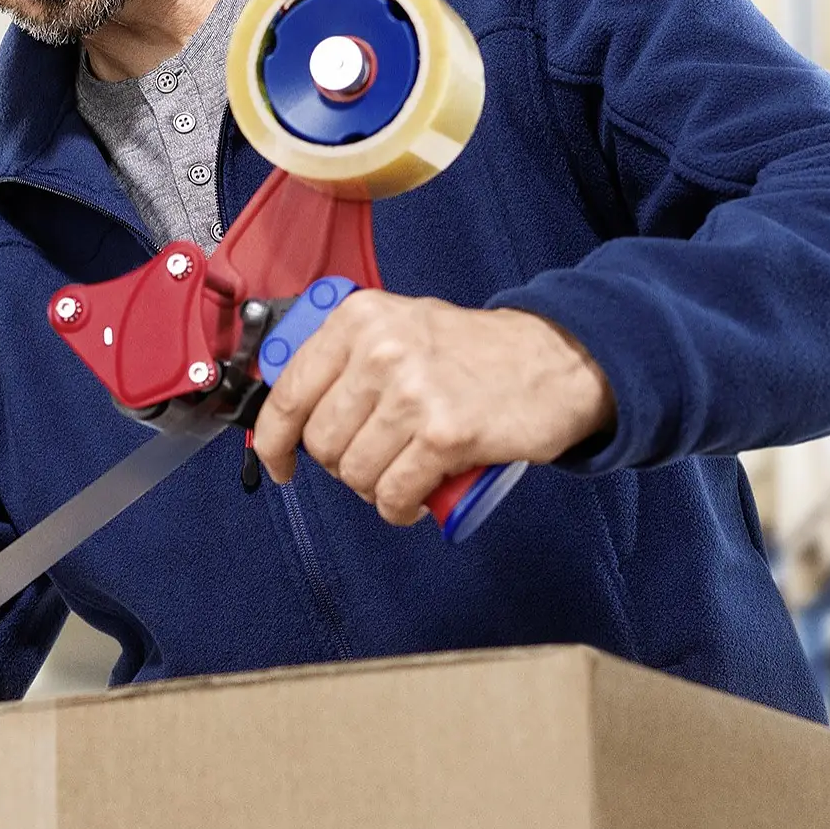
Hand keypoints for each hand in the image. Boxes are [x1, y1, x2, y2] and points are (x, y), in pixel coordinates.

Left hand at [251, 292, 614, 525]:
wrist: (555, 360)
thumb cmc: (475, 351)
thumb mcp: (400, 326)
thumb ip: (345, 355)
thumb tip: (286, 404)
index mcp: (359, 319)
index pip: (289, 392)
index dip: (273, 440)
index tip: (279, 461)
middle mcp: (381, 350)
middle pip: (321, 442)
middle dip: (341, 465)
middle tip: (373, 460)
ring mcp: (413, 392)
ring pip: (355, 473)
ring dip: (374, 490)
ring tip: (401, 476)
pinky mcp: (446, 434)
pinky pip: (394, 494)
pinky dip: (399, 509)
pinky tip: (414, 501)